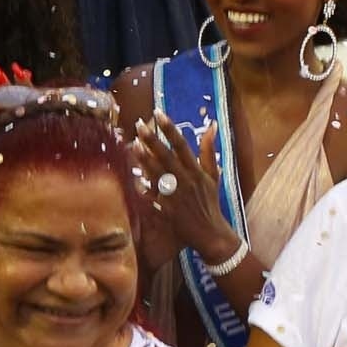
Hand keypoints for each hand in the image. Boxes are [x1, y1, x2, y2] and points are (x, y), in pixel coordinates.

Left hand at [132, 116, 236, 263]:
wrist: (210, 232)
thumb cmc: (209, 201)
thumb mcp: (214, 175)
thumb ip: (209, 150)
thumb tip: (211, 125)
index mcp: (197, 171)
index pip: (182, 145)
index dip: (170, 129)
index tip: (159, 114)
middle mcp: (186, 180)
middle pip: (167, 156)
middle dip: (153, 140)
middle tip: (139, 125)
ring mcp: (175, 194)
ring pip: (157, 173)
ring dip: (145, 159)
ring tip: (133, 144)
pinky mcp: (166, 208)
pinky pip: (152, 194)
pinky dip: (143, 186)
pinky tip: (133, 175)